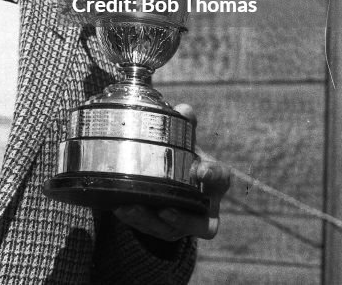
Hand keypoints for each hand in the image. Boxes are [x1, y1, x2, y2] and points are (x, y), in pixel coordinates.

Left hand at [114, 104, 230, 241]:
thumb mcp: (183, 140)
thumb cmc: (181, 156)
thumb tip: (182, 110)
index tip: (200, 171)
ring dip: (151, 221)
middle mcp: (204, 208)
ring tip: (131, 207)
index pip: (221, 179)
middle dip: (183, 219)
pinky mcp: (163, 230)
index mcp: (214, 181)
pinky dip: (135, 220)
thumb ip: (183, 125)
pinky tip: (119, 207)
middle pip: (203, 223)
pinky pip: (150, 230)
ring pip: (172, 231)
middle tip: (165, 209)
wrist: (171, 178)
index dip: (213, 175)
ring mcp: (184, 224)